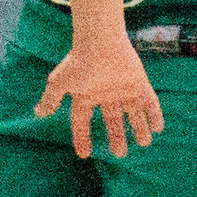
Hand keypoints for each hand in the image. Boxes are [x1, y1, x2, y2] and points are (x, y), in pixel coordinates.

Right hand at [39, 35, 162, 159]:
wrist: (100, 42)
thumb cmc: (78, 63)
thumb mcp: (59, 83)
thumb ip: (50, 99)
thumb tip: (38, 114)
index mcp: (86, 95)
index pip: (82, 121)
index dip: (82, 137)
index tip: (84, 154)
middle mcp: (105, 93)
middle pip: (112, 119)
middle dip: (116, 136)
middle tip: (120, 153)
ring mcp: (123, 88)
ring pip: (132, 112)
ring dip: (138, 127)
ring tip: (144, 143)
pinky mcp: (138, 82)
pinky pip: (149, 101)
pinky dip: (154, 113)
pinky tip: (158, 127)